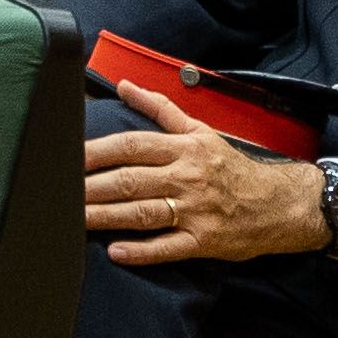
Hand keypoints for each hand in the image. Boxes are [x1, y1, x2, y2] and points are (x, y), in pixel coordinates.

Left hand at [81, 85, 334, 265]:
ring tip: (74, 219)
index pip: (133, 145)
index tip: (68, 156)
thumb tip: (123, 85)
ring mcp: (195, 211)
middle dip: (92, 186)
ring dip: (106, 216)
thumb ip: (160, 109)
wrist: (279, 203)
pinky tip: (116, 252)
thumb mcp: (200, 131)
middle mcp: (187, 176)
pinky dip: (142, 251)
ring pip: (143, 212)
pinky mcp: (204, 241)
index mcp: (184, 148)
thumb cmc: (232, 167)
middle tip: (58, 192)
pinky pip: (168, 248)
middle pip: (131, 179)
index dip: (98, 151)